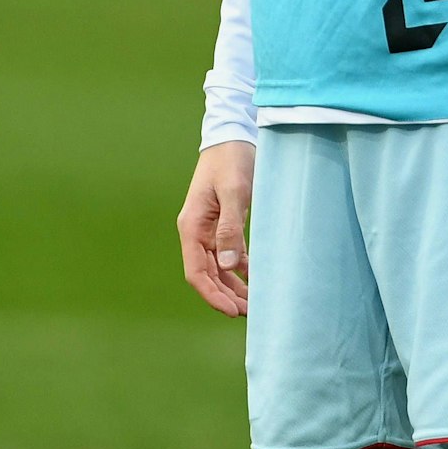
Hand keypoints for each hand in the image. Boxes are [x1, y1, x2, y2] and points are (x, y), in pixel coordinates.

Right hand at [177, 140, 254, 317]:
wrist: (234, 134)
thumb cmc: (232, 159)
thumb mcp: (234, 192)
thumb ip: (230, 227)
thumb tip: (228, 264)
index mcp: (192, 226)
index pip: (197, 272)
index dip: (212, 295)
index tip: (232, 311)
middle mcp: (197, 231)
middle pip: (207, 274)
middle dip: (226, 296)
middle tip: (250, 313)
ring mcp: (209, 229)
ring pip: (219, 268)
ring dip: (233, 286)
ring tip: (254, 303)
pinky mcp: (223, 224)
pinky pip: (229, 255)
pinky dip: (240, 270)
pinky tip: (255, 279)